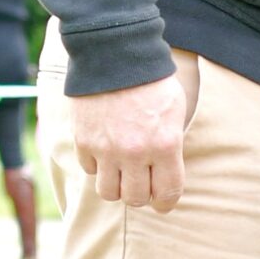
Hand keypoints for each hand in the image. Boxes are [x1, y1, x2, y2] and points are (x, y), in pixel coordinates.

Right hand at [72, 70, 191, 211]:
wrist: (115, 55)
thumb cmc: (151, 81)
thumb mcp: (175, 111)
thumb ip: (171, 144)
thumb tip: (164, 171)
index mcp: (165, 145)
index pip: (167, 194)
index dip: (165, 202)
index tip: (162, 201)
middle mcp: (135, 153)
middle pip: (135, 199)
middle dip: (140, 194)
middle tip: (140, 182)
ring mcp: (106, 149)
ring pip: (108, 193)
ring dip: (116, 186)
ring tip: (120, 172)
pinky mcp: (84, 142)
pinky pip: (89, 171)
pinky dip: (97, 166)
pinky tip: (103, 151)